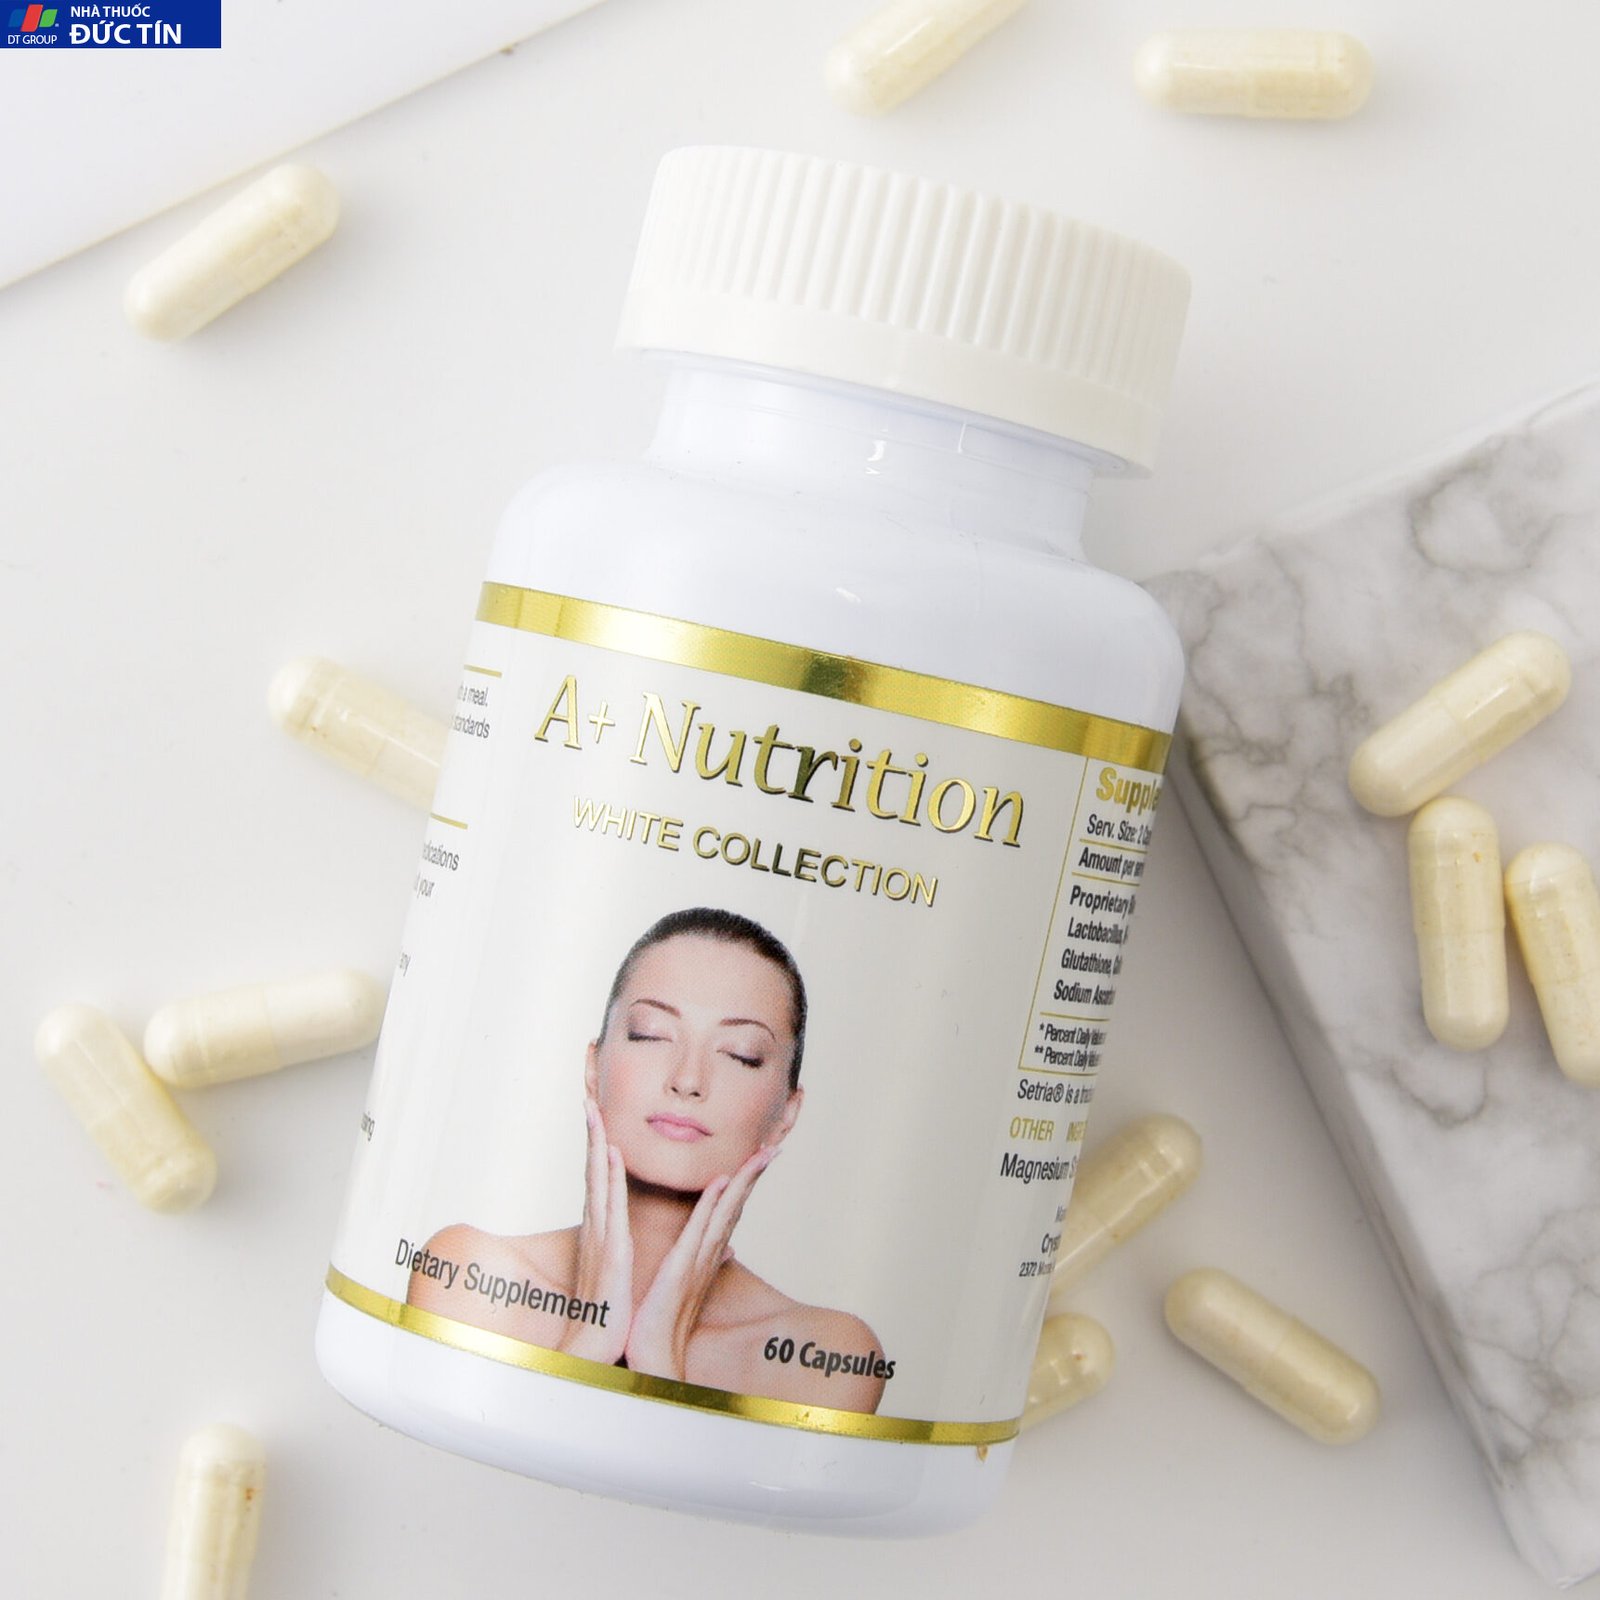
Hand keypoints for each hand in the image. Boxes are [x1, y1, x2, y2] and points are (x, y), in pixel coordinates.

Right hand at [556, 1096, 632, 1365]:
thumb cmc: (607, 1320)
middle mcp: (597, 1231)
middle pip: (593, 1173)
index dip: (600, 1151)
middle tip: (589, 1100)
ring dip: (597, 1144)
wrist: (593, 1354)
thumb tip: (629, 1248)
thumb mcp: (618, 1282)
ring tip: (595, 1110)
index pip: (602, 1184)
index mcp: (603, 1236)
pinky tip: (611, 1153)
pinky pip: (611, 1207)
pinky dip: (610, 1177)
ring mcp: (601, 1239)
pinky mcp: (611, 1253)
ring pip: (598, 1180)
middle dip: (592, 1136)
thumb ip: (622, 1259)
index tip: (600, 1121)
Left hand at [624, 1143, 777, 1382]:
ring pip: (726, 1212)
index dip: (746, 1183)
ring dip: (743, 1181)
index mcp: (708, 1254)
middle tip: (774, 1147)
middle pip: (737, 1206)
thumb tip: (728, 1249)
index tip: (760, 1158)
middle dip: (754, 1175)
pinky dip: (711, 1204)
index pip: (731, 1211)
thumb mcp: (689, 1284)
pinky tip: (721, 1181)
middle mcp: (710, 1253)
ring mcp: (698, 1260)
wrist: (653, 1354)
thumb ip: (707, 1261)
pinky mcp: (681, 1268)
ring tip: (761, 1154)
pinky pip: (699, 1230)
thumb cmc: (666, 1319)